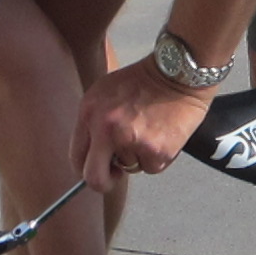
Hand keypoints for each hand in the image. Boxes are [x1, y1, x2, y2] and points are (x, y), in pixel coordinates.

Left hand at [72, 55, 213, 190]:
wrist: (179, 72)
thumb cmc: (145, 80)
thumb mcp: (105, 92)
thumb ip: (95, 122)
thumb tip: (94, 153)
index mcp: (90, 113)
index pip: (76, 156)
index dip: (86, 168)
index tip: (98, 168)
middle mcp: (106, 129)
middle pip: (94, 178)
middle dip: (105, 182)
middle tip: (116, 175)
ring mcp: (131, 141)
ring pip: (129, 168)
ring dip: (139, 155)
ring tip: (150, 129)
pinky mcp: (156, 151)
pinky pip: (151, 168)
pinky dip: (158, 157)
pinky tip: (163, 134)